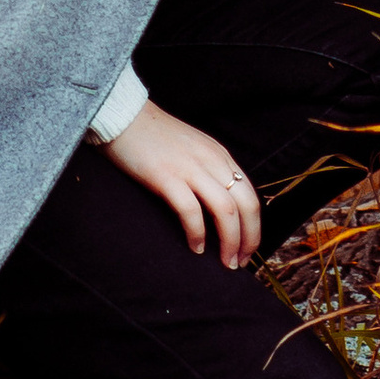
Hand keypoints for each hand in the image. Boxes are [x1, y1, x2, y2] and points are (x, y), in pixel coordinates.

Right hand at [95, 99, 260, 266]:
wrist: (124, 116)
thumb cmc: (155, 138)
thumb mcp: (194, 149)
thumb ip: (209, 171)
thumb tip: (219, 208)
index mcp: (220, 156)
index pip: (250, 196)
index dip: (254, 228)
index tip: (247, 249)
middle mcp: (212, 161)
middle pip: (246, 205)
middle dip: (248, 239)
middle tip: (240, 262)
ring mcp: (190, 168)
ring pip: (226, 211)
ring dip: (229, 242)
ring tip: (225, 262)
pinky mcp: (166, 176)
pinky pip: (191, 211)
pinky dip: (197, 233)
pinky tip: (195, 247)